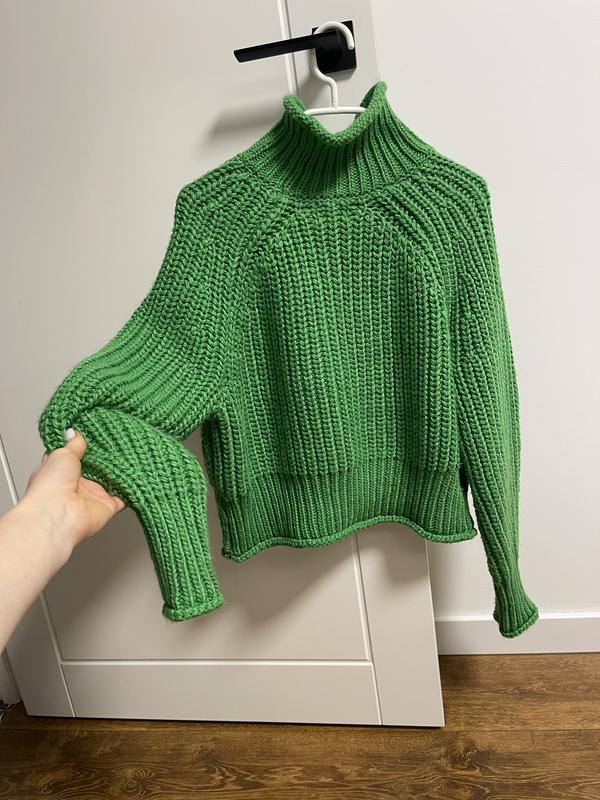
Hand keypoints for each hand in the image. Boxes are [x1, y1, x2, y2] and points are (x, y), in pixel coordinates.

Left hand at [19, 427, 125, 554]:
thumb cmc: (51, 485)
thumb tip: (74, 432)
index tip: (95, 433)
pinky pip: (124, 497)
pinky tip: (139, 475)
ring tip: (132, 453)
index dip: (83, 445)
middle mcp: (77, 484)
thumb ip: (73, 444)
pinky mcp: (107, 506)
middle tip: (118, 440)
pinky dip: (131, 488)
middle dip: (105, 457)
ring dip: (119, 471)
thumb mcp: (61, 454)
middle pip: (95, 468)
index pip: (74, 456)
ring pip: (111, 481)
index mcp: (61, 471)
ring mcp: (92, 496)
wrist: (58, 515)